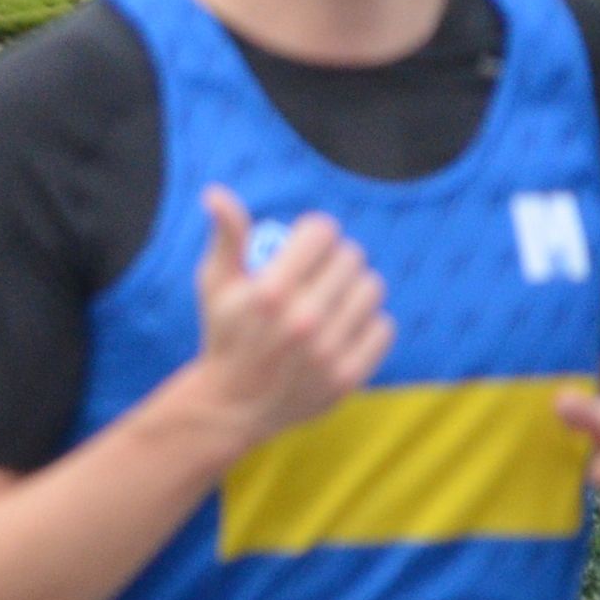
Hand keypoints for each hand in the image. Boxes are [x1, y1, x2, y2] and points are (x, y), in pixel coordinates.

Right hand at [188, 189, 391, 450]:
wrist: (230, 406)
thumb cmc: (225, 335)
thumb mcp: (215, 285)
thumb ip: (226, 237)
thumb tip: (217, 193)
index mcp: (269, 292)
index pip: (323, 230)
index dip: (312, 234)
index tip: (302, 248)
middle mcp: (302, 320)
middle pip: (351, 256)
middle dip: (333, 261)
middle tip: (315, 278)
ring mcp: (328, 350)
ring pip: (371, 288)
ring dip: (352, 290)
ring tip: (330, 302)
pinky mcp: (348, 375)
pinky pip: (383, 327)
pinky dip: (366, 325)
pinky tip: (341, 330)